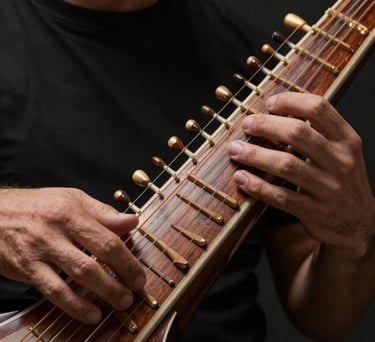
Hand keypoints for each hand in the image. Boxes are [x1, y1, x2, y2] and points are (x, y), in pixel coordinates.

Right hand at [0, 187, 145, 323]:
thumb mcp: (72, 199)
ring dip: (104, 292)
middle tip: (135, 290)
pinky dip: (75, 306)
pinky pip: (54, 291)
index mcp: (72, 212)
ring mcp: (41, 252)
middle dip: (121, 277)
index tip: (139, 273)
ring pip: (78, 276)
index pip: (108, 238)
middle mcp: (57, 231)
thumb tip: (132, 221)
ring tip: (121, 302)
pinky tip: (91, 314)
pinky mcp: (27, 269)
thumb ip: (103, 212)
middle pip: (97, 259)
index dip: (128, 259)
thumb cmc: (38, 205)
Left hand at [228, 92, 374, 256]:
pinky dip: (257, 186)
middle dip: (265, 125)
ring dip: (254, 155)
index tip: (269, 103)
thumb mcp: (342, 153)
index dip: (290, 101)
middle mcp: (340, 162)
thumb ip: (319, 133)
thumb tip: (279, 112)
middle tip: (246, 124)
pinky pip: (280, 196)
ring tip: (234, 150)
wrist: (358, 225)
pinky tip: (241, 177)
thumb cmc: (342, 182)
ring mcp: (327, 188)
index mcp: (347, 141)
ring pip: (285, 165)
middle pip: (297, 133)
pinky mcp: (314, 212)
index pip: (319, 108)